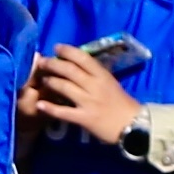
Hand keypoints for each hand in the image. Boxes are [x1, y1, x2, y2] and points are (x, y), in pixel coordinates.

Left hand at [24, 46, 140, 144]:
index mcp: (103, 76)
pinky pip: (64, 112)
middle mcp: (95, 86)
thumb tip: (80, 64)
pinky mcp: (84, 118)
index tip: (56, 48)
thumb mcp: (111, 83)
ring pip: (65, 87)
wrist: (133, 125)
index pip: (83, 58)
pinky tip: (40, 105)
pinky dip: (50, 108)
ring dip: (50, 82)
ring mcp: (89, 102)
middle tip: (42, 62)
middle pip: (70, 70)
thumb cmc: (122, 103)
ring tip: (43, 80)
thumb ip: (96, 74)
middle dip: (53, 64)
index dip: (68, 51)